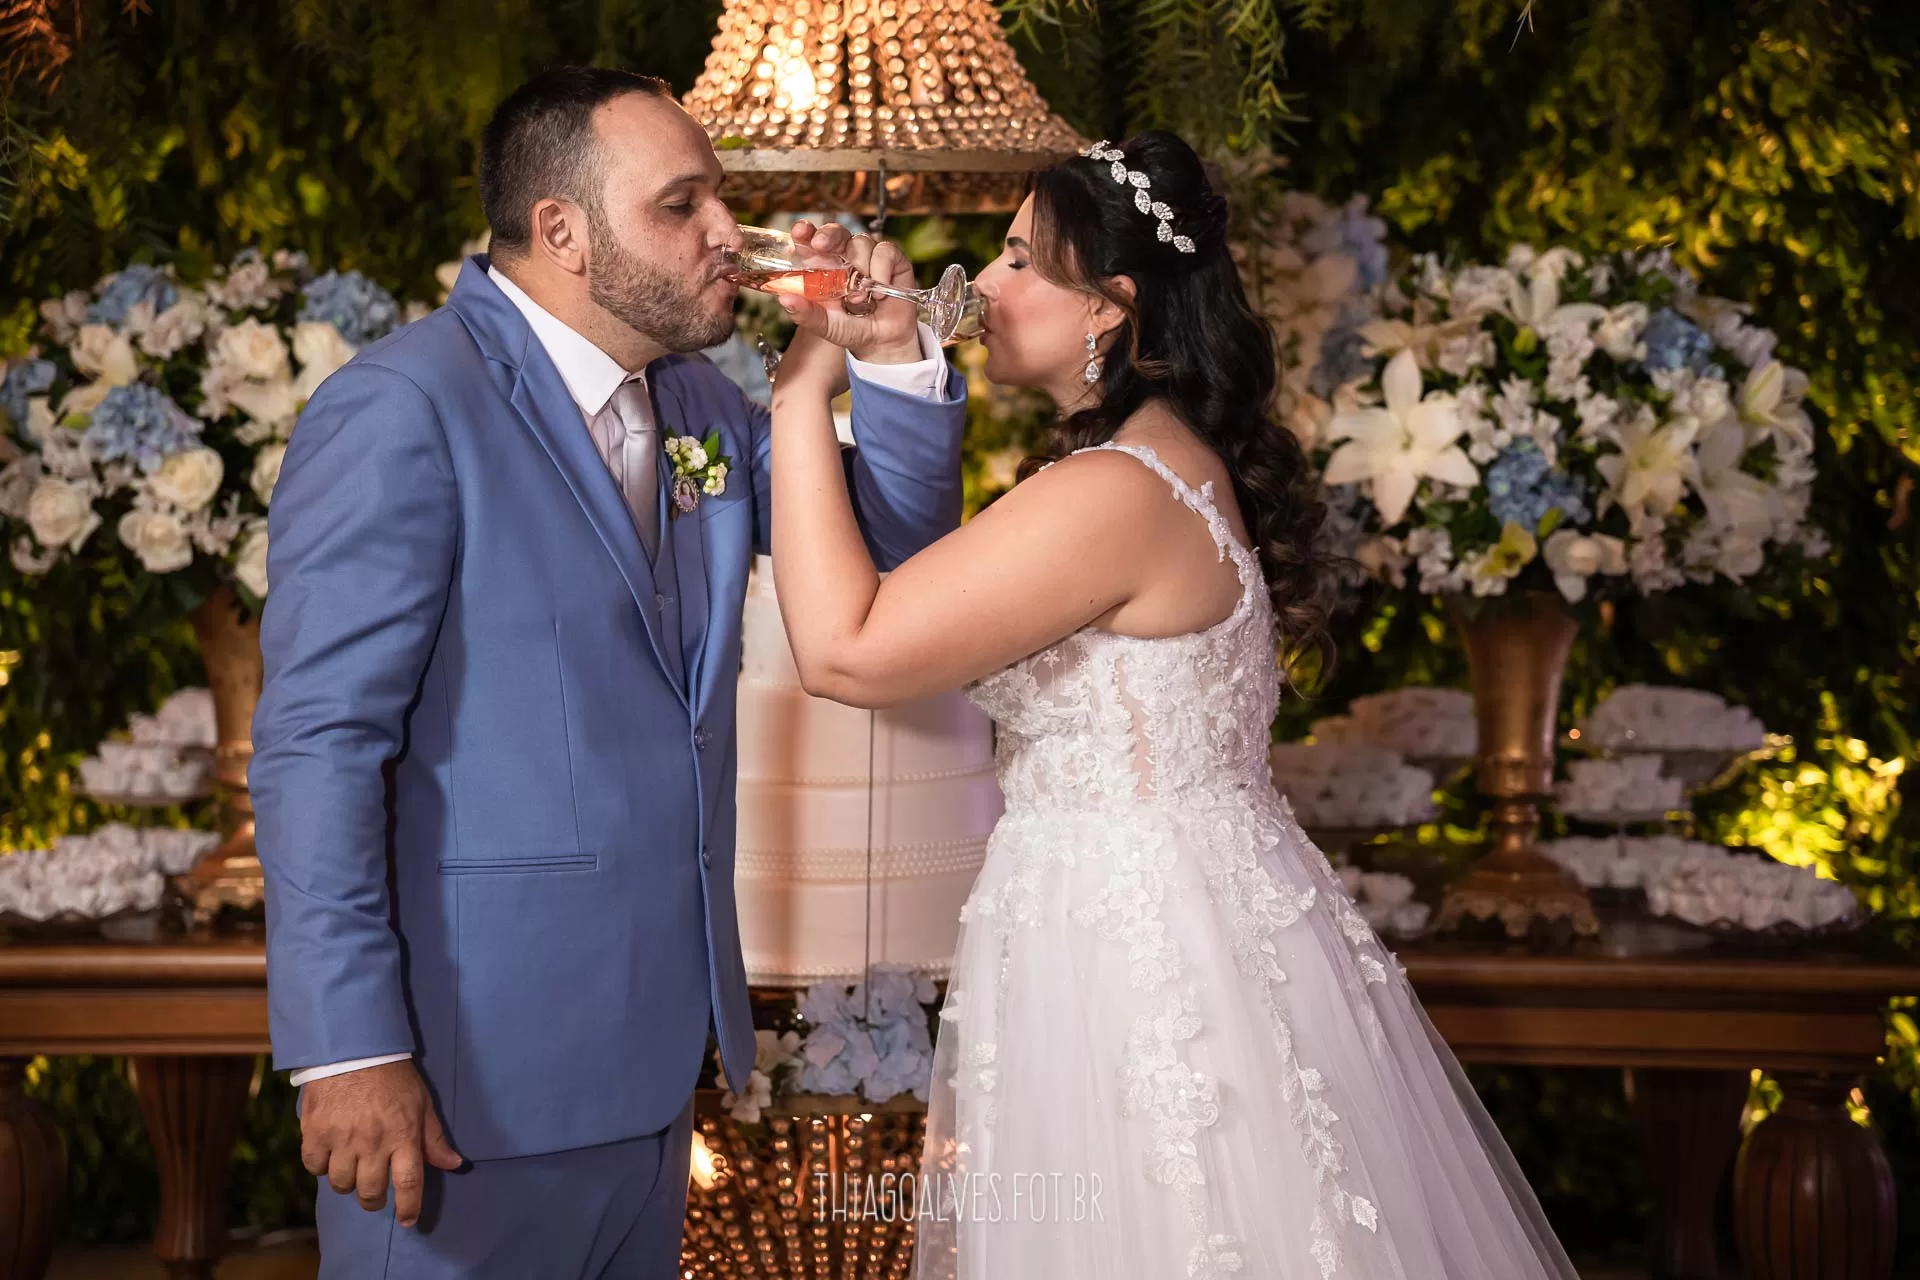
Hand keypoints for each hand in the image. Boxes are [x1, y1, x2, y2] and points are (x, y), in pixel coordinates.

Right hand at [299, 1059, 462, 1227]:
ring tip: (352, 1169)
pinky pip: (314, 1167)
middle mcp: (373, 1142)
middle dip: (374, 1200)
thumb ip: (434, 1138)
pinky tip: (329, 1155)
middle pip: (371, 1191)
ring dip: (348, 1183)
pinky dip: (321, 1167)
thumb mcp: (422, 1103)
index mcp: (403, 1135)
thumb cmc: (393, 1077)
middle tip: (375, 1193)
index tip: (409, 1220)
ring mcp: (342, 1139)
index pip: (409, 1182)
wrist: (353, 1049)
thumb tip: (454, 1164)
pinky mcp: (315, 1133)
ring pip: (341, 1184)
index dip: (409, 1207)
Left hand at [783, 220, 923, 364]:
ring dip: (860, 269)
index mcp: (823, 267)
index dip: (805, 232)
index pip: (811, 242)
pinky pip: (884, 251)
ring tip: (860, 299)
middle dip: (828, 236)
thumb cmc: (851, 329)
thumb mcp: (825, 325)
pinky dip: (881, 271)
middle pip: (835, 233)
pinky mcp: (892, 259)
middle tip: (821, 246)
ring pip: (860, 243)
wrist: (882, 342)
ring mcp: (868, 255)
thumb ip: (806, 314)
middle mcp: (844, 256)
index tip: (800, 231)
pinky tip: (879, 293)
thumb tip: (785, 299)